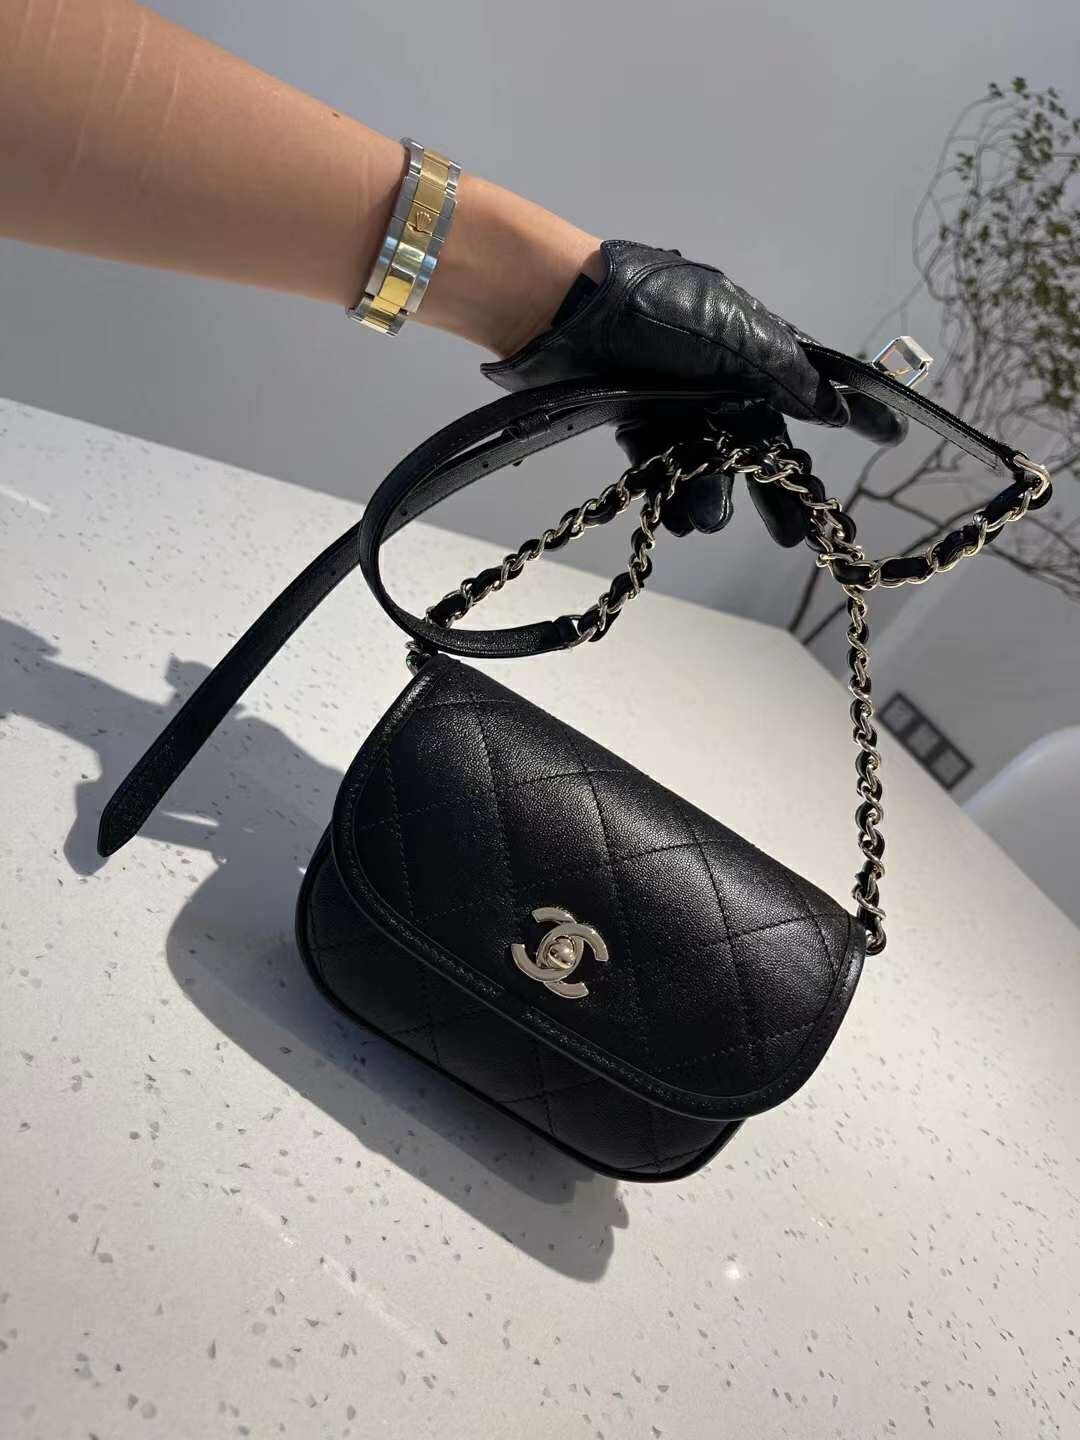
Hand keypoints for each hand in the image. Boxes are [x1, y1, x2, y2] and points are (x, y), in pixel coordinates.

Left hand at [481, 239, 905, 535]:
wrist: (564, 311)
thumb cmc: (655, 310)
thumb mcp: (733, 335)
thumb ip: (782, 373)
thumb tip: (831, 405)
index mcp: (754, 351)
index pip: (813, 387)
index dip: (852, 413)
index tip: (891, 436)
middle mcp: (721, 379)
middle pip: (761, 445)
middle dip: (779, 492)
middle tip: (797, 539)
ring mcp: (677, 402)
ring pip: (709, 465)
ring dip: (713, 498)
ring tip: (707, 523)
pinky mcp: (635, 421)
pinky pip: (663, 468)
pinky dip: (670, 495)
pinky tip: (674, 520)